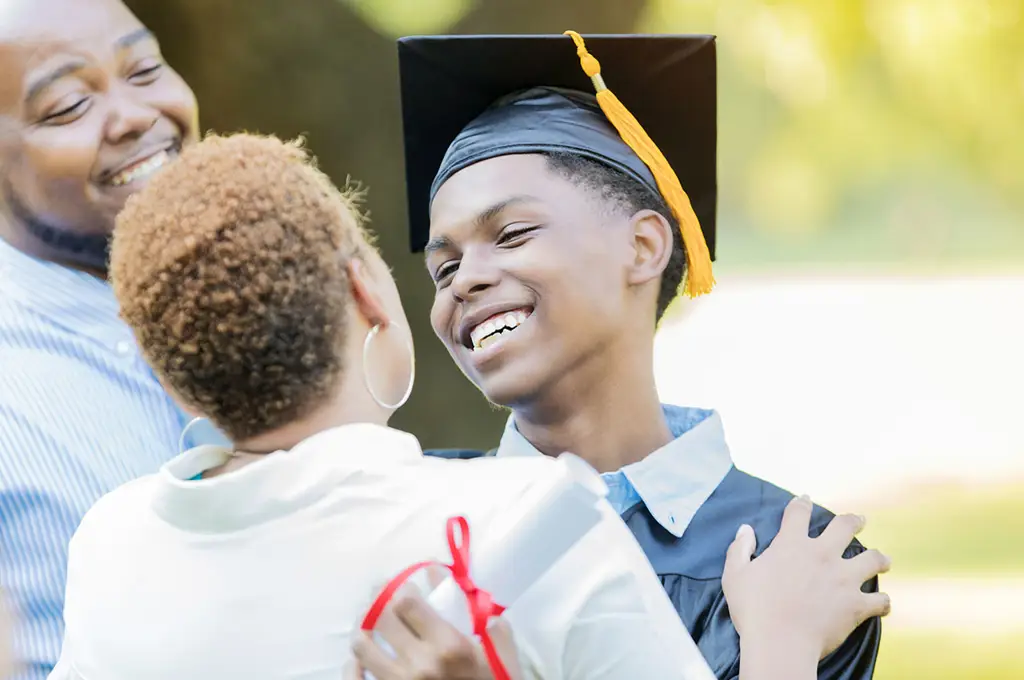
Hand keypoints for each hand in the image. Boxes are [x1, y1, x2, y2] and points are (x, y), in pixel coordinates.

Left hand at [344, 584, 522, 679]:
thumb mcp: (500, 650)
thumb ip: (479, 613)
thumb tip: (448, 580)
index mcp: (449, 646)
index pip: (405, 602)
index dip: (400, 587)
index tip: (406, 584)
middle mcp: (420, 664)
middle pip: (379, 618)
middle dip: (378, 598)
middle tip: (382, 592)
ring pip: (361, 645)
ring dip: (363, 626)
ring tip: (370, 619)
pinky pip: (356, 677)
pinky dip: (352, 662)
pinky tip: (362, 650)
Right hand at [722, 495, 891, 661]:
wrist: (780, 643)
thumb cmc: (754, 609)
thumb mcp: (735, 575)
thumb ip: (740, 549)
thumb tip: (745, 530)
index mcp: (791, 545)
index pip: (798, 513)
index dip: (802, 503)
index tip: (806, 500)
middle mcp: (822, 555)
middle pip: (845, 526)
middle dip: (853, 520)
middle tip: (859, 520)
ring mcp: (843, 579)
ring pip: (872, 559)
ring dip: (878, 558)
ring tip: (882, 559)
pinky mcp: (856, 605)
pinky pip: (880, 601)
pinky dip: (883, 602)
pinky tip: (883, 603)